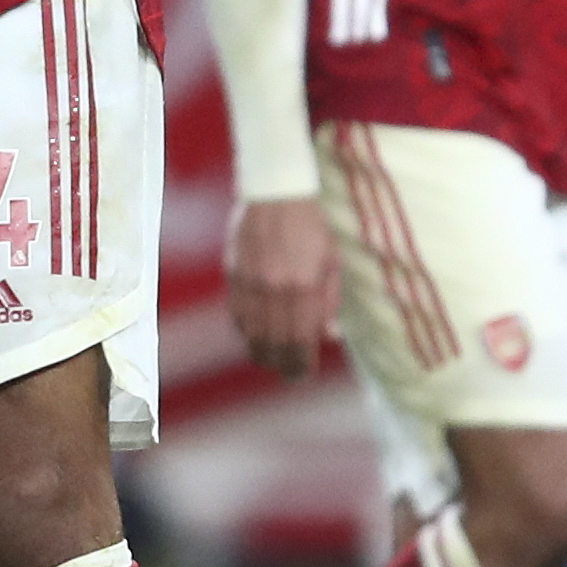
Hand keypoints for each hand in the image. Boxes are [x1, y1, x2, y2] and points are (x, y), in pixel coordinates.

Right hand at [225, 195, 339, 377]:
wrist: (275, 192)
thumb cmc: (312, 225)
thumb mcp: (333, 260)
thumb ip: (330, 301)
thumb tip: (329, 336)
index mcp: (303, 288)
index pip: (299, 342)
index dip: (301, 364)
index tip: (304, 372)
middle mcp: (273, 291)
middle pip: (273, 344)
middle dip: (282, 364)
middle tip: (290, 374)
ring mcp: (250, 284)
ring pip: (251, 334)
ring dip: (261, 352)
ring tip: (271, 360)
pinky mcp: (233, 275)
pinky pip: (236, 314)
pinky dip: (245, 330)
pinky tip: (254, 334)